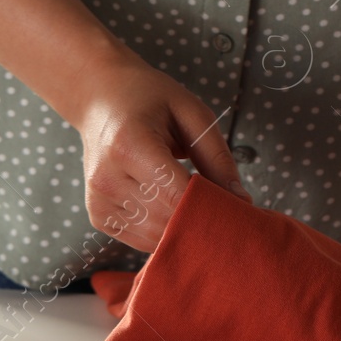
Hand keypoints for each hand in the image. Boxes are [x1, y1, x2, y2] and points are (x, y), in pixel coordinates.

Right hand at [73, 58, 250, 250]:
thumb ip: (217, 157)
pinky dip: (164, 231)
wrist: (101, 100)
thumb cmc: (149, 100)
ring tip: (198, 206)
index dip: (213, 206)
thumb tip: (242, 201)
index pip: (178, 195)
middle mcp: (107, 178)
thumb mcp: (191, 114)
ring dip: (184, 229)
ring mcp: (99, 200)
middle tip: (225, 208)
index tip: (238, 206)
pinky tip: (172, 209)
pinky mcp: (98, 215)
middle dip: (202, 219)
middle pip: (168, 219)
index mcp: (129, 146)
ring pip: (156, 237)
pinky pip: (141, 240)